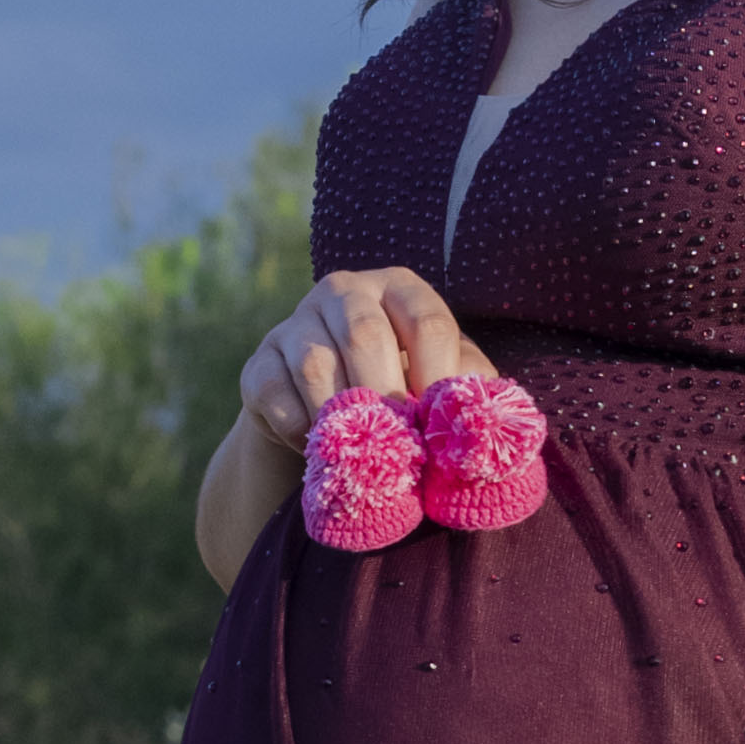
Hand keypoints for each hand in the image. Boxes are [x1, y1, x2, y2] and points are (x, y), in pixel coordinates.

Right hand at [237, 265, 493, 463]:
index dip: (438, 375)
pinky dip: (302, 430)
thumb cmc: (402, 395)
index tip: (442, 423)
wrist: (329, 422)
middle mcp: (344, 292)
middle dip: (386, 396)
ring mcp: (295, 323)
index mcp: (399, 289)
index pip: (425, 320)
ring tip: (363, 454)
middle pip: (364, 335)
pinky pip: (276, 395)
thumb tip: (486, 418)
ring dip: (342, 417)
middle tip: (403, 444)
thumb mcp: (440, 384)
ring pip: (315, 364)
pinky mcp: (258, 363)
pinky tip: (323, 450)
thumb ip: (465, 389)